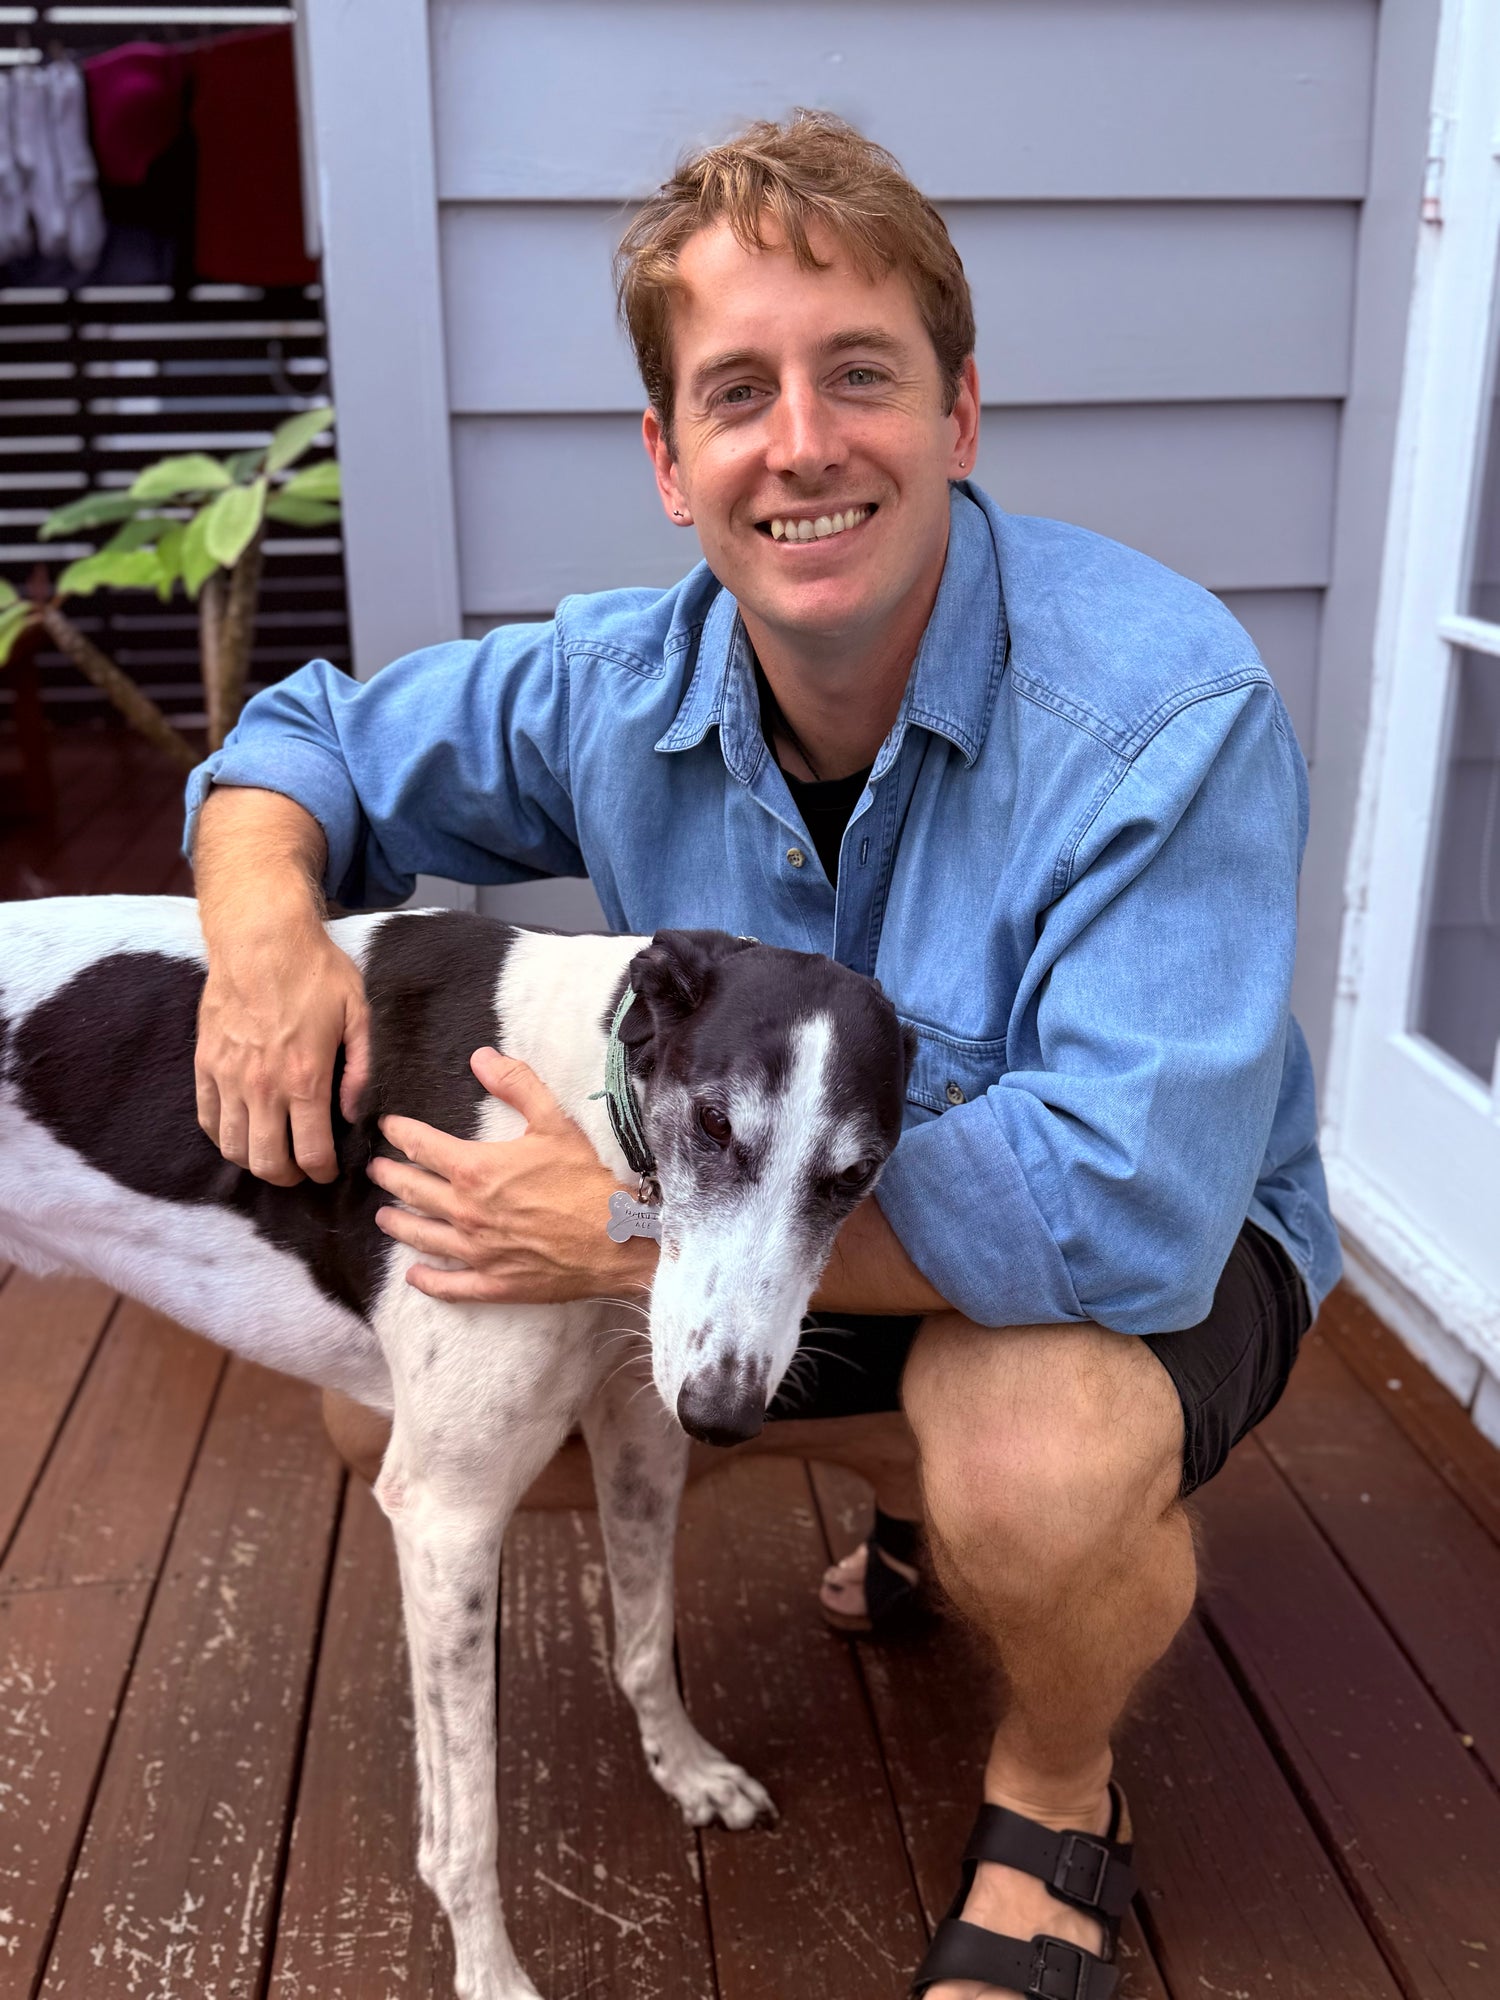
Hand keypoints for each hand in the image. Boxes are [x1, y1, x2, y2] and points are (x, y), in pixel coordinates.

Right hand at [195, 921, 369, 1185]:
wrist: (259, 937)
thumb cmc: (315, 971)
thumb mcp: (358, 1013)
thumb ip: (361, 1069)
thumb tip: (353, 1113)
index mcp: (306, 1078)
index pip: (312, 1153)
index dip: (322, 1173)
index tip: (328, 1171)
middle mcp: (263, 1086)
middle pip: (268, 1163)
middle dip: (288, 1177)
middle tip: (300, 1170)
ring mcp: (228, 1077)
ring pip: (234, 1149)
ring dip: (254, 1162)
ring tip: (272, 1155)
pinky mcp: (204, 1064)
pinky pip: (207, 1120)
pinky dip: (223, 1137)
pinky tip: (241, 1133)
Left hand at [369, 1048, 657, 1302]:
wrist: (619, 1239)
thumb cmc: (587, 1180)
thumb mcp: (556, 1121)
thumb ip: (516, 1084)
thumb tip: (481, 1056)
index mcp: (476, 1169)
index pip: (422, 1147)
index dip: (400, 1134)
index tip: (388, 1128)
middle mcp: (466, 1212)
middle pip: (414, 1192)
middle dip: (390, 1178)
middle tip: (375, 1171)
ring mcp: (477, 1252)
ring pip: (423, 1237)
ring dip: (399, 1225)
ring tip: (383, 1218)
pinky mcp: (495, 1283)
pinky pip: (451, 1285)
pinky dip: (428, 1281)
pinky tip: (414, 1276)